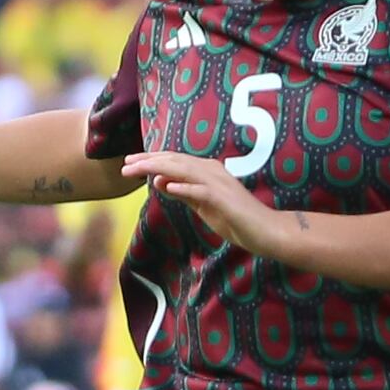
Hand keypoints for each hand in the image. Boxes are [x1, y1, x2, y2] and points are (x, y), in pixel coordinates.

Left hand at [122, 150, 287, 259]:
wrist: (264, 230)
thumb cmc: (235, 219)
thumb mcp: (202, 205)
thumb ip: (183, 193)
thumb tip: (159, 182)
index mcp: (206, 171)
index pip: (174, 161)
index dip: (151, 159)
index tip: (129, 162)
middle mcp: (212, 171)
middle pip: (175, 161)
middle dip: (148, 161)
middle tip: (125, 164)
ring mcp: (219, 184)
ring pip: (184, 170)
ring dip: (159, 168)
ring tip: (138, 170)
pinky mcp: (224, 199)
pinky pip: (201, 191)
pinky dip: (184, 187)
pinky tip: (166, 186)